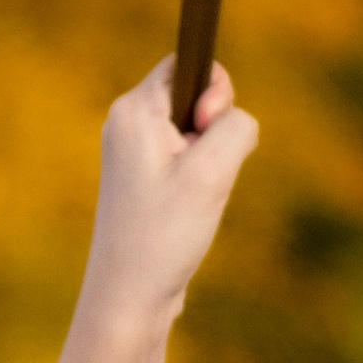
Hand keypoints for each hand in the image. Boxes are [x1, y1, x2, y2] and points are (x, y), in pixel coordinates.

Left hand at [53, 58, 260, 362]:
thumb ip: (235, 125)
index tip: (207, 127)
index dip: (214, 89)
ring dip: (211, 163)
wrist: (128, 300)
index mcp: (133, 110)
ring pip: (196, 136)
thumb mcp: (214, 170)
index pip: (186, 62)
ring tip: (194, 201)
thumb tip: (230, 120)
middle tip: (202, 176)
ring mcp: (132, 155)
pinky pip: (188, 164)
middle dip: (216, 133)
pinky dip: (202, 183)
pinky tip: (188, 216)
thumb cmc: (164, 235)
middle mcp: (126, 125)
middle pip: (195, 98)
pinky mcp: (143, 183)